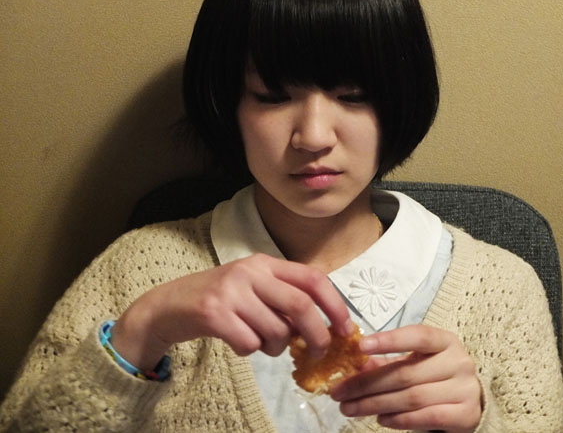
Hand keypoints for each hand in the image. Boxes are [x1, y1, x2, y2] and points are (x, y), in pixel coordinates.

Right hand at [110, 253, 352, 369]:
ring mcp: (230, 291)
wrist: (166, 306)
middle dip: (317, 335)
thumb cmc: (218, 300)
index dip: (335, 304)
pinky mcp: (213, 313)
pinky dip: (250, 350)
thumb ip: (283, 300)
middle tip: (317, 352)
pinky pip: (249, 344)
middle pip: (301, 306)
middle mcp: (250, 271)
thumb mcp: (252, 288)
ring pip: (276, 330)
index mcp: (265, 263)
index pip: (313, 279)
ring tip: (262, 343)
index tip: (345, 328)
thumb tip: (321, 328)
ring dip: (277, 347)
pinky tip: (237, 342)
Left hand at [330, 325, 481, 432]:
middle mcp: (458, 362)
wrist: (471, 403)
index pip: (418, 335)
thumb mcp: (415, 363)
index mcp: (445, 341)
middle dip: (367, 383)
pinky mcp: (466, 414)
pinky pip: (426, 417)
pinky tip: (380, 419)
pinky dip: (399, 420)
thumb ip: (387, 362)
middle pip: (406, 372)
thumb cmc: (436, 378)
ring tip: (350, 408)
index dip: (389, 340)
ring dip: (375, 404)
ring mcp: (465, 389)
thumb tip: (355, 364)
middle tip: (339, 392)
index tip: (360, 347)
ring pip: (412, 397)